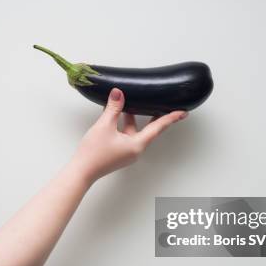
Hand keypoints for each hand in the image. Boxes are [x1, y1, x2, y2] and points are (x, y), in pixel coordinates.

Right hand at [71, 88, 187, 182]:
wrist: (81, 171)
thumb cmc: (94, 152)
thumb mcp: (104, 126)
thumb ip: (113, 108)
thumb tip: (119, 93)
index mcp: (137, 145)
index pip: (158, 128)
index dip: (171, 118)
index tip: (183, 112)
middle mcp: (135, 150)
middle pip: (148, 129)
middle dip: (154, 116)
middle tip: (164, 104)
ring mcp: (127, 153)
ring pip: (134, 131)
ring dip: (132, 117)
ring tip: (129, 102)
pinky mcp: (119, 153)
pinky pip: (126, 135)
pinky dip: (123, 124)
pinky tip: (115, 114)